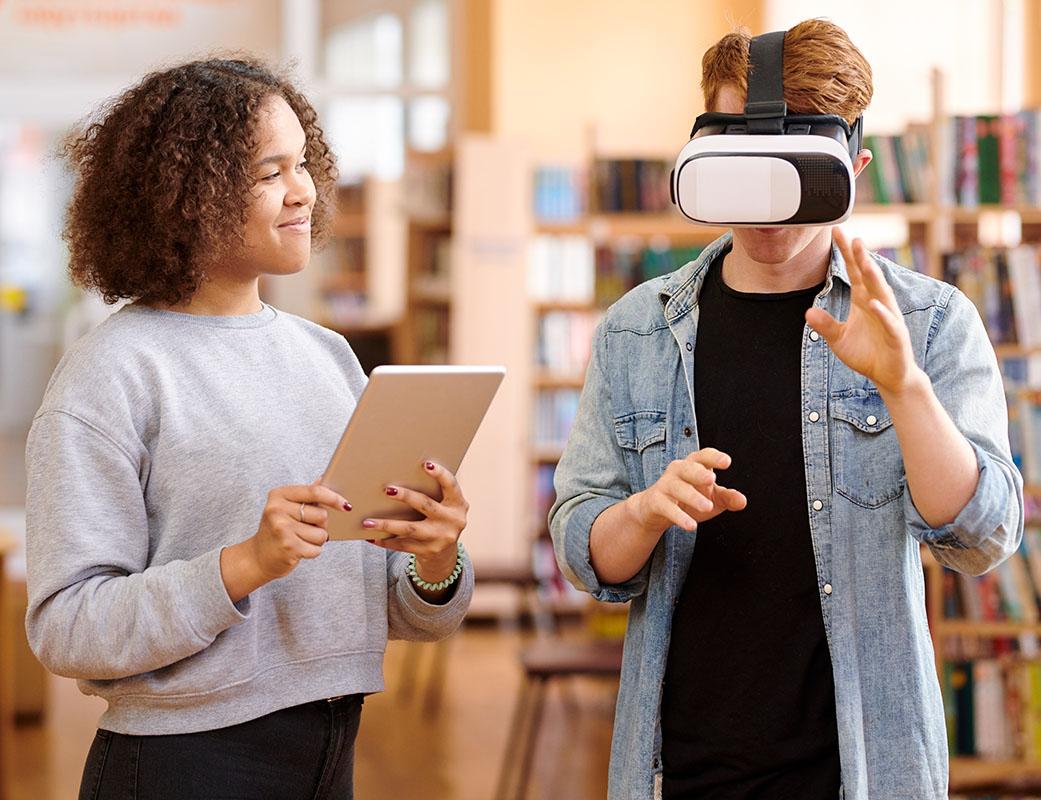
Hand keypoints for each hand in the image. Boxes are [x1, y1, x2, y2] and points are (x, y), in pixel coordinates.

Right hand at [248, 478, 350, 580]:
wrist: (258, 557)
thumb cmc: (278, 529)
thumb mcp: (287, 507)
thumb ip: (306, 494)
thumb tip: (324, 478)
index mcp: (279, 495)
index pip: (314, 492)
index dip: (334, 498)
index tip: (346, 505)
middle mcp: (277, 510)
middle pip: (322, 514)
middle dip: (322, 525)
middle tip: (306, 528)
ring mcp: (282, 528)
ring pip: (321, 534)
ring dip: (317, 540)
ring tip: (301, 539)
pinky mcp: (288, 547)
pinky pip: (316, 549)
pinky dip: (312, 551)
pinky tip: (299, 549)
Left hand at [362, 461, 468, 582]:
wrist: (444, 554)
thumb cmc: (438, 519)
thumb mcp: (444, 506)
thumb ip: (433, 492)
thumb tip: (399, 475)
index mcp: (458, 504)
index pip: (451, 485)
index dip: (440, 474)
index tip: (426, 464)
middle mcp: (453, 521)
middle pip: (426, 505)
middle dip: (405, 496)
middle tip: (387, 489)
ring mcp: (441, 538)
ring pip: (410, 528)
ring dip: (386, 524)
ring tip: (368, 521)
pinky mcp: (428, 551)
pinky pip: (403, 545)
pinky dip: (386, 541)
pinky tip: (372, 537)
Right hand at [628, 448, 746, 536]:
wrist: (654, 509)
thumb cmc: (687, 498)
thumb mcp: (711, 497)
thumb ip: (728, 498)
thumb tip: (742, 501)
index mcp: (694, 465)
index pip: (703, 456)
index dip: (714, 457)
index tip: (726, 462)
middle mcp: (678, 471)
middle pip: (688, 468)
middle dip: (699, 472)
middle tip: (712, 479)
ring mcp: (665, 485)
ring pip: (678, 488)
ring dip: (692, 497)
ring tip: (707, 507)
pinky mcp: (656, 501)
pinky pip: (667, 507)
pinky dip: (679, 516)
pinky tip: (691, 525)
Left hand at [805, 228, 921, 394]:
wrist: (889, 375)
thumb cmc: (867, 354)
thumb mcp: (839, 339)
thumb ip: (825, 325)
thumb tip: (808, 312)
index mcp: (863, 300)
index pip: (854, 272)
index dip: (846, 254)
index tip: (837, 233)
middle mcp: (877, 304)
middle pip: (869, 277)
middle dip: (861, 258)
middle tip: (853, 238)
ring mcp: (889, 319)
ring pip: (882, 294)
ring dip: (875, 278)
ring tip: (866, 263)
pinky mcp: (896, 336)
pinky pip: (889, 322)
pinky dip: (882, 313)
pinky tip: (873, 304)